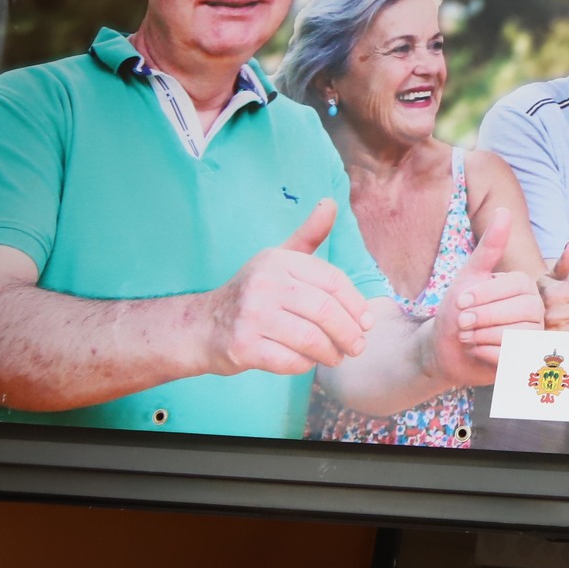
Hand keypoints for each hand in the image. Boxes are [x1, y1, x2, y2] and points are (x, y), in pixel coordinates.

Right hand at [203, 199, 376, 375]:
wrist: (202, 326)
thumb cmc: (253, 292)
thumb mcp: (279, 259)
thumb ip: (309, 235)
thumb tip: (331, 203)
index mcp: (278, 261)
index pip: (332, 281)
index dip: (356, 304)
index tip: (367, 322)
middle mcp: (264, 284)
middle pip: (325, 311)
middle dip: (349, 332)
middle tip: (358, 345)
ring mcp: (251, 315)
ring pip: (311, 339)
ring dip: (332, 352)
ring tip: (337, 355)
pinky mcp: (243, 346)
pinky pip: (290, 360)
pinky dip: (306, 364)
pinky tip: (308, 361)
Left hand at [429, 211, 543, 385]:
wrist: (443, 348)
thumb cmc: (457, 310)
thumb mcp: (469, 276)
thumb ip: (490, 247)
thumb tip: (504, 210)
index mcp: (526, 287)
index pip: (518, 285)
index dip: (486, 294)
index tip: (461, 301)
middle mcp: (536, 311)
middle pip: (525, 311)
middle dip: (485, 317)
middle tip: (462, 322)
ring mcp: (532, 337)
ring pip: (518, 334)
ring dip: (482, 336)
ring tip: (467, 336)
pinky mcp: (523, 362)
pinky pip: (513, 357)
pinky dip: (486, 354)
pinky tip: (476, 351)